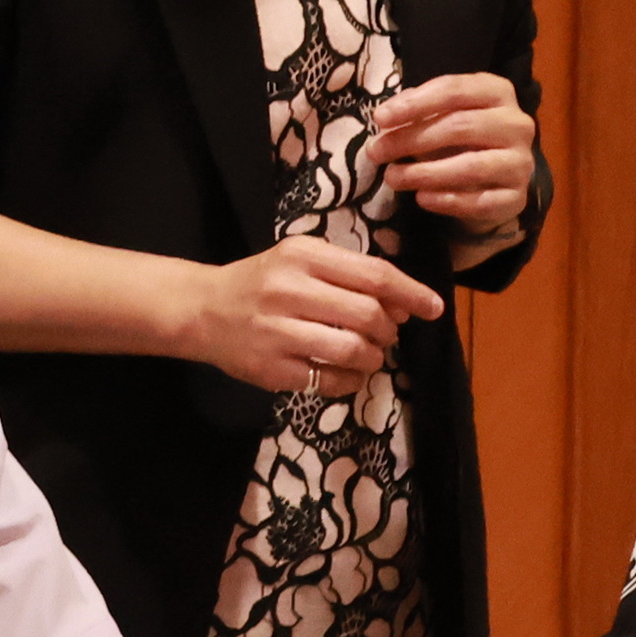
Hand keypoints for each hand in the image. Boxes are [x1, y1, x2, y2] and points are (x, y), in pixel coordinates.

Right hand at [169, 235, 439, 393]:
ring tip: (369, 354)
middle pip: (368, 314)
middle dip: (389, 329)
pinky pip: (330, 379)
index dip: (411, 293)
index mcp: (303, 257)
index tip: (433, 308)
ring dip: (374, 356)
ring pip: (353, 349)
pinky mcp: (272, 368)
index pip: (373, 275)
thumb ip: (350, 274)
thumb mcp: (301, 259)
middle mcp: (289, 291)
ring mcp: (278, 332)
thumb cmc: (262, 281)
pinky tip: (347, 371)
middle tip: (386, 333)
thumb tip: (405, 303)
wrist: (202, 309)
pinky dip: (351, 379)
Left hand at [367, 74, 536, 238]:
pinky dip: (448, 201)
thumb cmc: (459, 138)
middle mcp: (516, 124)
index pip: (455, 90)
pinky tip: (421, 199)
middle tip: (377, 152)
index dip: (415, 103)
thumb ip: (417, 111)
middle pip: (461, 126)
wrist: (492, 179)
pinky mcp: (517, 198)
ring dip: (425, 173)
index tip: (380, 118)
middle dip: (411, 139)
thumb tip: (385, 119)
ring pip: (472, 166)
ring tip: (392, 177)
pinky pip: (481, 201)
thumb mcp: (440, 116)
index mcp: (497, 92)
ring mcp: (521, 162)